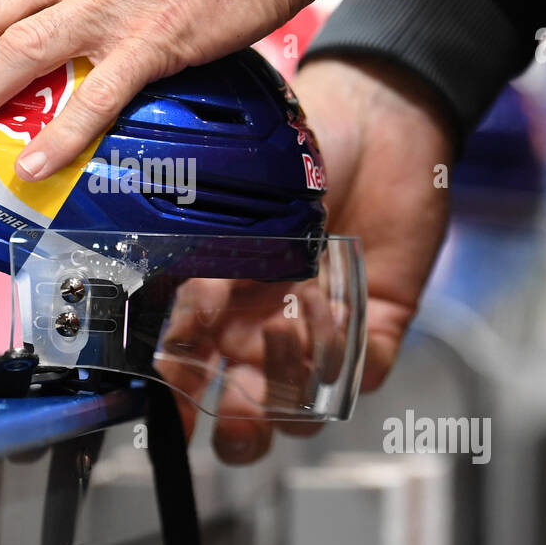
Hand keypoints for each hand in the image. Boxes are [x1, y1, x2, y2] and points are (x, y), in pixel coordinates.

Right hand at [172, 56, 454, 463]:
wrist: (378, 116)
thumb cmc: (293, 148)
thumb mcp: (232, 211)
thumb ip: (203, 274)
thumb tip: (178, 332)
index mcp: (213, 301)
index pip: (185, 374)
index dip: (174, 404)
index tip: (168, 411)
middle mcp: (260, 325)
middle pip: (243, 412)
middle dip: (238, 429)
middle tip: (238, 410)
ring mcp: (318, 329)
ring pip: (301, 406)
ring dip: (291, 385)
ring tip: (287, 327)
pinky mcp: (375, 324)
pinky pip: (363, 374)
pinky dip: (351, 360)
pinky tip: (340, 310)